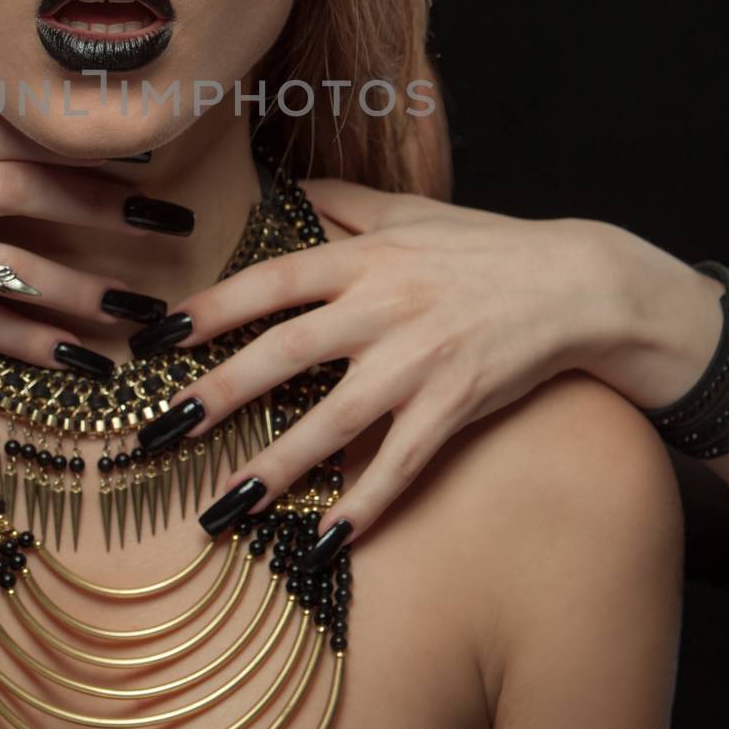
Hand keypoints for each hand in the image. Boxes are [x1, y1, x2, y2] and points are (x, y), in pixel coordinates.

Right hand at [0, 97, 171, 373]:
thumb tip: (49, 126)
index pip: (20, 135)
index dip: (85, 149)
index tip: (146, 160)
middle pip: (30, 192)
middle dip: (106, 210)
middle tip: (167, 223)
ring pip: (13, 269)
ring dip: (82, 292)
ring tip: (139, 309)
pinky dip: (30, 343)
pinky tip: (78, 359)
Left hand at [150, 181, 638, 546]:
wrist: (572, 284)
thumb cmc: (481, 246)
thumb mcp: (408, 210)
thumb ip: (339, 202)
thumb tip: (279, 188)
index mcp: (363, 258)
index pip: (271, 281)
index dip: (210, 307)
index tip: (155, 337)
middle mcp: (383, 308)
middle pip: (285, 352)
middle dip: (217, 394)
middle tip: (159, 430)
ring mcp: (420, 361)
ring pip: (334, 420)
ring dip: (274, 466)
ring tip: (221, 505)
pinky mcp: (455, 406)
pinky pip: (402, 463)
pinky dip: (366, 503)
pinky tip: (327, 540)